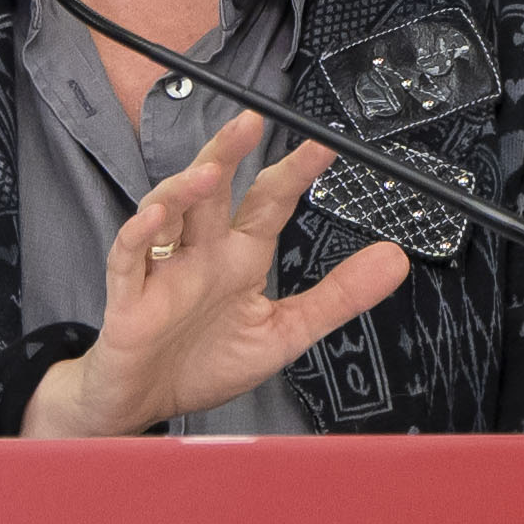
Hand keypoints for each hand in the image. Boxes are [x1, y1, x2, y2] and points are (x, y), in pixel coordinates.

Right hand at [21, 109, 408, 438]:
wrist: (148, 402)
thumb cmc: (207, 361)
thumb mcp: (286, 332)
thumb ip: (338, 295)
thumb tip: (395, 258)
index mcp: (240, 256)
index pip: (270, 201)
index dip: (296, 172)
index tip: (327, 146)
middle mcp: (202, 252)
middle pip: (213, 189)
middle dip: (228, 153)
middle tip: (251, 121)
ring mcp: (163, 269)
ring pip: (169, 212)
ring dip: (184, 188)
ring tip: (208, 173)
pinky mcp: (129, 297)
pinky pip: (128, 257)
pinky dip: (139, 236)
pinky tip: (155, 219)